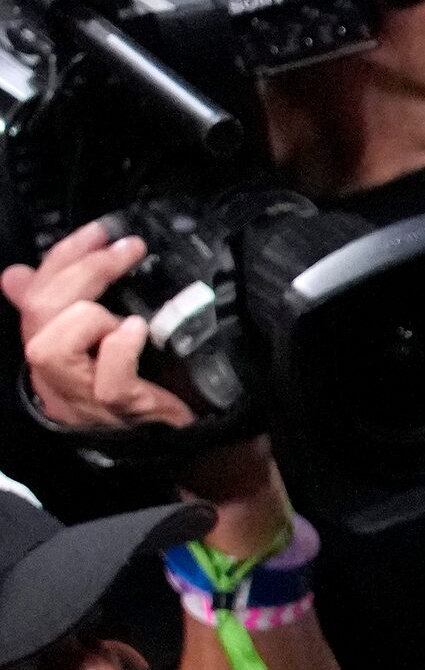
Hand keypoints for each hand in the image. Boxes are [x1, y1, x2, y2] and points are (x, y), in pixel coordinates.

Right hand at [2, 222, 196, 430]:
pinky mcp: (120, 411)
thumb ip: (60, 306)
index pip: (35, 293)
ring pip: (55, 346)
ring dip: (92, 315)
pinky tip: (138, 332)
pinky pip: (111, 379)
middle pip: (41, 311)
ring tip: (127, 316)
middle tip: (126, 249)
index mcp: (46, 346)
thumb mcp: (92, 341)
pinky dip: (122, 348)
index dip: (62, 256)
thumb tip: (15, 275)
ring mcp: (83, 396)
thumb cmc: (130, 384)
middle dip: (82, 269)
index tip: (97, 231)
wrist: (165, 438)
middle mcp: (53, 373)